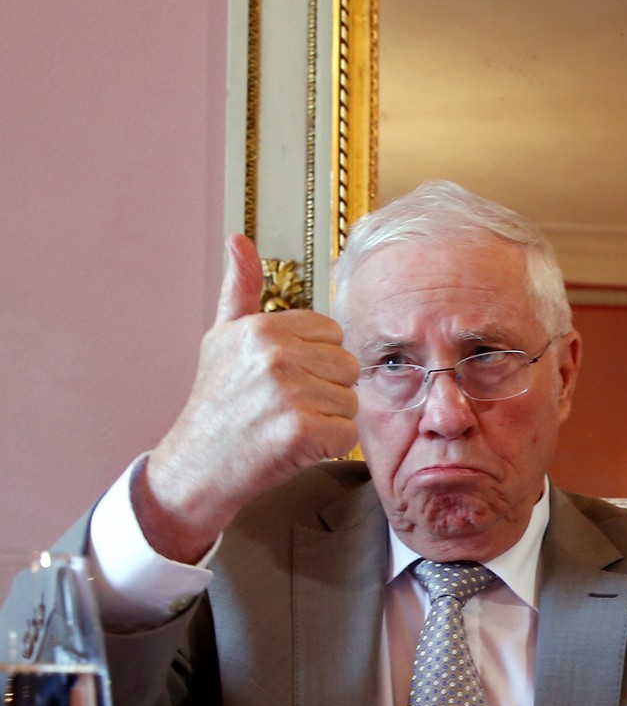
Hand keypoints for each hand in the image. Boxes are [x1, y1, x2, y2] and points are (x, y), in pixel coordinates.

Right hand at [137, 234, 359, 561]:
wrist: (197, 466)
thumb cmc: (216, 402)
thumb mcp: (221, 338)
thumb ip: (240, 289)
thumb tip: (238, 239)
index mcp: (262, 328)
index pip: (332, 334)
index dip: (316, 361)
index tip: (285, 379)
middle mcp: (275, 355)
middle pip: (347, 367)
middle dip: (326, 390)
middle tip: (286, 407)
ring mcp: (289, 393)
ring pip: (350, 402)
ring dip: (327, 420)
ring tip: (287, 426)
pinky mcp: (302, 431)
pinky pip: (347, 434)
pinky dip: (328, 447)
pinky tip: (295, 447)